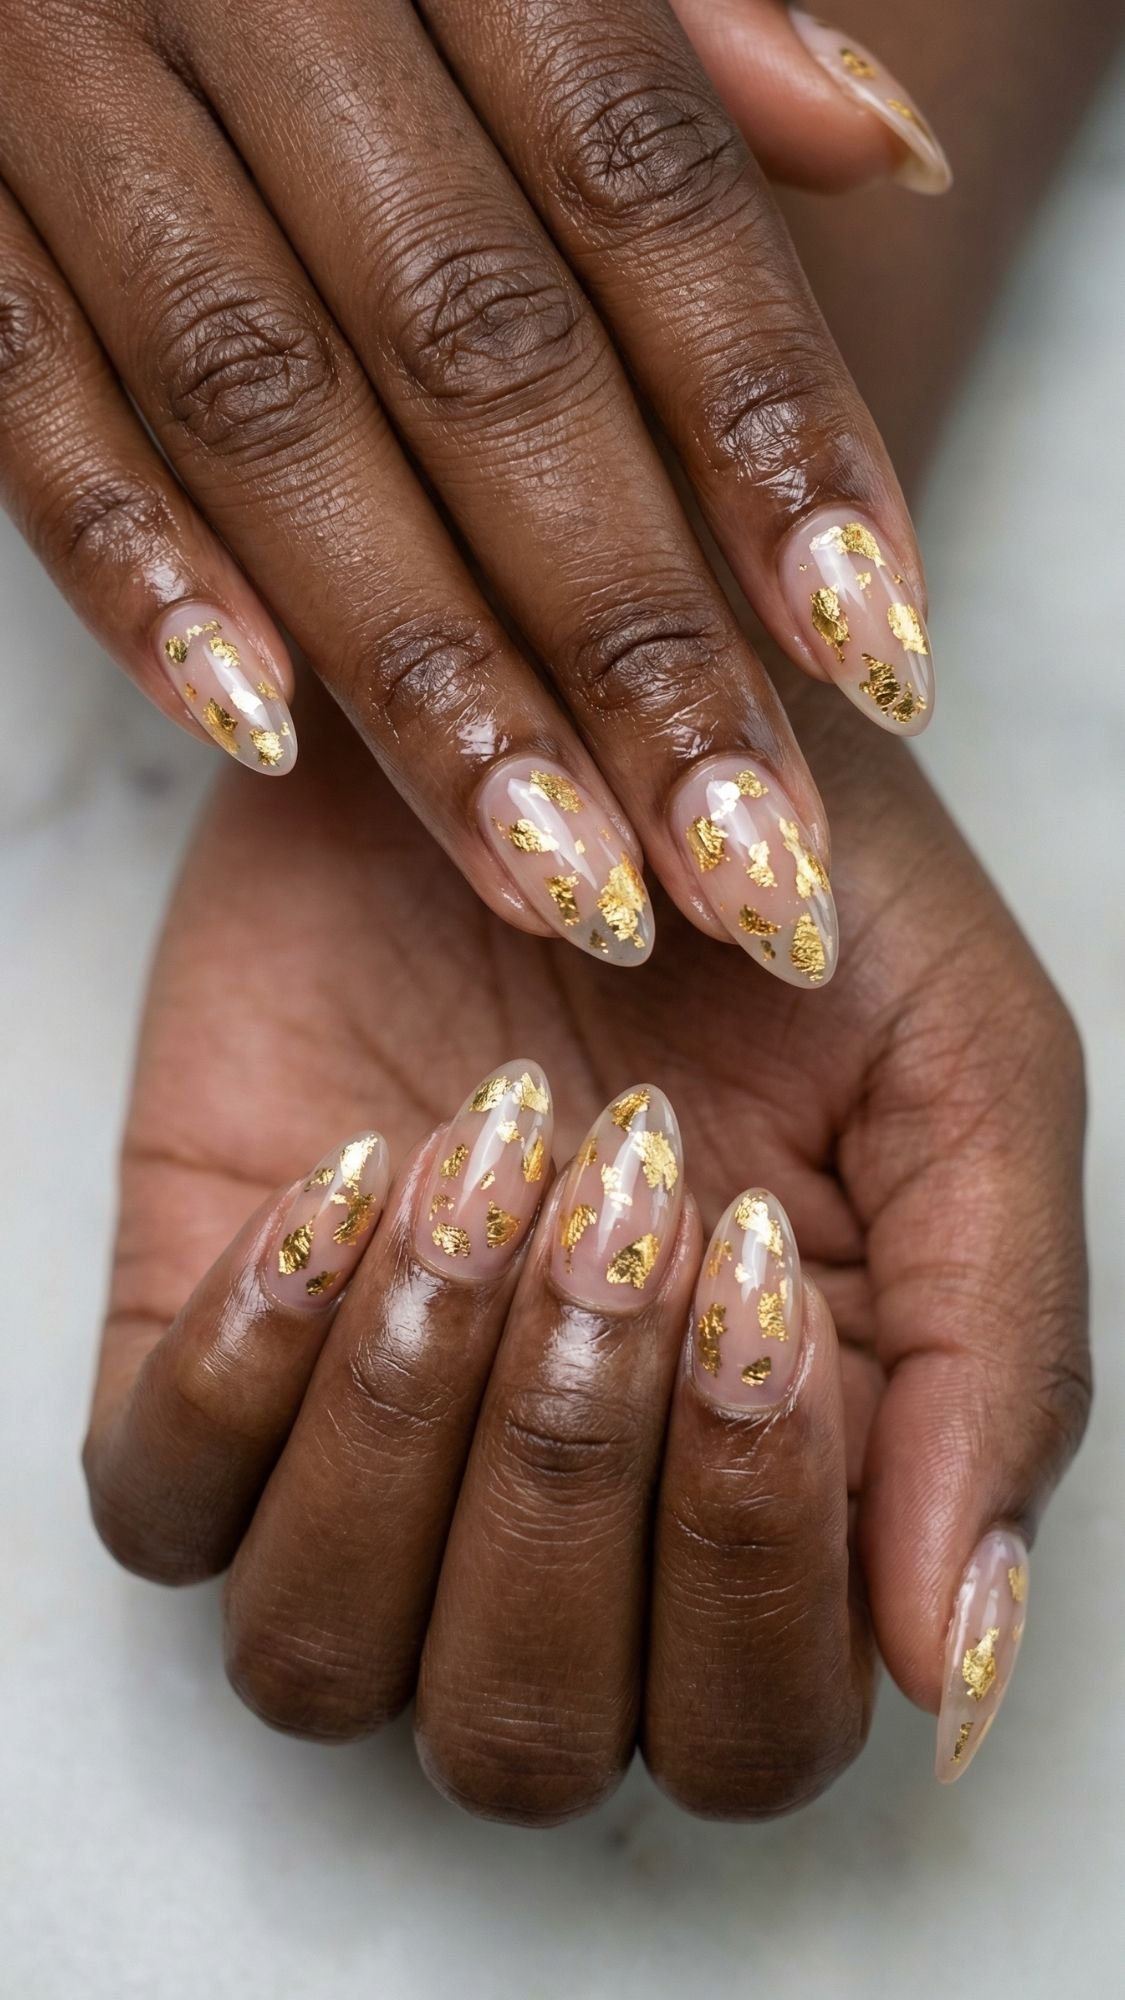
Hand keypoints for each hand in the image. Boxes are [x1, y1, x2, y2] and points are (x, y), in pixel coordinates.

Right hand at [0, 0, 947, 982]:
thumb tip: (883, 148)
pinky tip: (262, 737)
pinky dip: (133, 566)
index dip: (768, 427)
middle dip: (624, 629)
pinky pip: (23, 395)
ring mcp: (69, 88)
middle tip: (741, 856)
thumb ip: (678, 38)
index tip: (871, 653)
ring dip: (423, 669)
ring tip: (566, 878)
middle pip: (479, 348)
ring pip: (266, 410)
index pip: (643, 190)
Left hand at [84, 668, 1088, 1815]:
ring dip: (405, 1423)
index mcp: (764, 1496)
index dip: (746, 1554)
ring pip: (319, 1653)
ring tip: (478, 1161)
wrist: (564, 710)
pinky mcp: (203, 1344)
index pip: (752, 1727)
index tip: (751, 1272)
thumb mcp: (966, 1075)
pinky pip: (156, 1506)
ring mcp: (359, 1448)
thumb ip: (1000, 1357)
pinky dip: (243, 1368)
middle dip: (570, 1476)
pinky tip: (347, 1170)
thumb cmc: (784, 901)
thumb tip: (959, 1662)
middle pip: (526, 1734)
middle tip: (622, 1194)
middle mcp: (553, 1522)